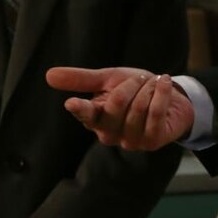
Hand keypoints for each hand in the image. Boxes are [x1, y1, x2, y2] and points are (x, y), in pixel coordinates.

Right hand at [46, 66, 193, 149]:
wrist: (169, 99)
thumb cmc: (135, 90)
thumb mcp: (108, 80)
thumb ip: (81, 79)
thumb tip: (48, 75)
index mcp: (94, 118)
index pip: (85, 114)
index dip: (79, 109)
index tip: (72, 103)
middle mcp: (109, 134)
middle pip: (115, 106)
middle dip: (129, 85)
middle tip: (139, 78)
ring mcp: (130, 141)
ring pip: (137, 109)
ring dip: (148, 89)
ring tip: (153, 84)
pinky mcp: (152, 142)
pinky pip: (155, 114)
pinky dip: (161, 93)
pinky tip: (163, 82)